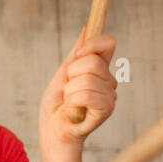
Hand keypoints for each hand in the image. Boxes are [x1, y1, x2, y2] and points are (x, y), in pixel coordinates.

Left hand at [39, 26, 116, 150]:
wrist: (52, 131)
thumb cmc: (56, 107)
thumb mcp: (62, 75)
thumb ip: (75, 55)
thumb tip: (86, 30)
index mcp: (100, 71)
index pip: (108, 44)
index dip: (92, 44)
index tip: (77, 54)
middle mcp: (109, 82)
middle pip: (93, 62)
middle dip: (71, 75)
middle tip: (67, 90)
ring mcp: (110, 96)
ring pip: (87, 79)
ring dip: (69, 91)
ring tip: (69, 102)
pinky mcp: (106, 110)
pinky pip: (88, 94)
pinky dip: (72, 100)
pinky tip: (72, 108)